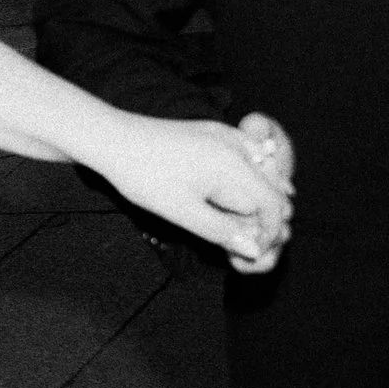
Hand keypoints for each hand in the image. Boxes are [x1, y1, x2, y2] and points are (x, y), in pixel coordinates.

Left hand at [93, 114, 292, 271]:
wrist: (115, 139)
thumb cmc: (145, 177)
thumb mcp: (183, 212)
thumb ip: (222, 231)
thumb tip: (255, 249)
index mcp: (235, 165)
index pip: (273, 205)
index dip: (269, 233)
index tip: (250, 254)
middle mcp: (238, 146)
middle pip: (271, 191)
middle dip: (262, 221)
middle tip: (237, 249)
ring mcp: (227, 136)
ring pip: (259, 177)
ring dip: (252, 206)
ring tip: (229, 230)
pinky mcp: (215, 134)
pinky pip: (243, 161)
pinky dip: (242, 185)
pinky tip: (224, 203)